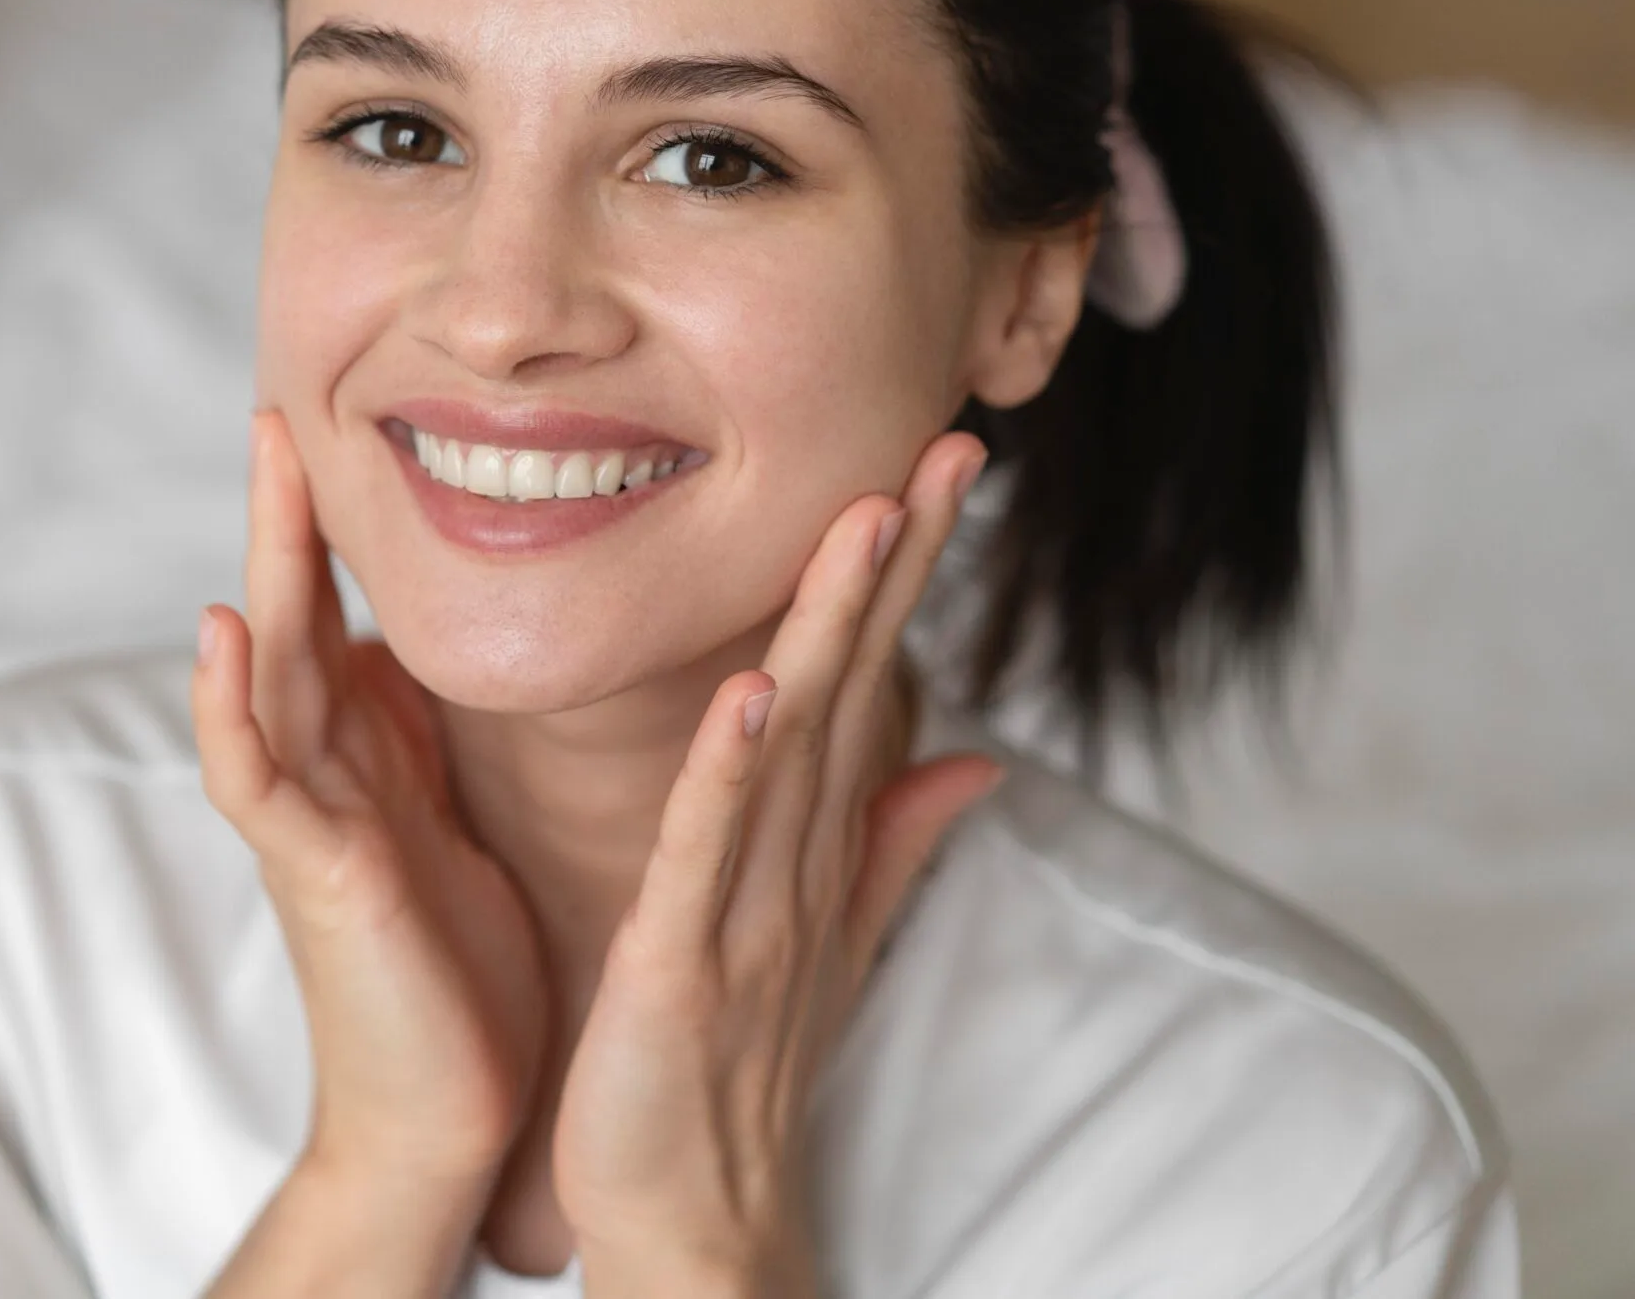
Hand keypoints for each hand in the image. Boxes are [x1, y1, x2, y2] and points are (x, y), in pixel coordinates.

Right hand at [193, 411, 550, 1192]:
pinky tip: (222, 634)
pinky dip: (231, 707)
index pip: (344, 613)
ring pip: (272, 672)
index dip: (338, 525)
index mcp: (370, 756)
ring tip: (267, 464)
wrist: (440, 1117)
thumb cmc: (455, 974)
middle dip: (291, 513)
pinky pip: (257, 780)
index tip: (346, 423)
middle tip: (284, 405)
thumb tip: (437, 652)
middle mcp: (327, 773)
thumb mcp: (453, 821)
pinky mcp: (314, 878)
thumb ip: (427, 740)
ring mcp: (310, 821)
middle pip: (299, 616)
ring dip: (265, 565)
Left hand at [551, 432, 1003, 1293]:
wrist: (691, 1216)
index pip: (873, 678)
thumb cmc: (740, 1067)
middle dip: (901, 563)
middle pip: (857, 684)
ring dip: (831, 628)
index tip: (942, 460)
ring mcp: (748, 909)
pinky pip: (707, 850)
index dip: (911, 571)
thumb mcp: (829, 937)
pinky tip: (751, 687)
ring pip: (797, 742)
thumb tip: (978, 757)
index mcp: (818, 843)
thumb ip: (894, 842)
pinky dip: (731, 769)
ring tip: (865, 515)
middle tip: (947, 442)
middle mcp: (799, 861)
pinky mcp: (680, 962)